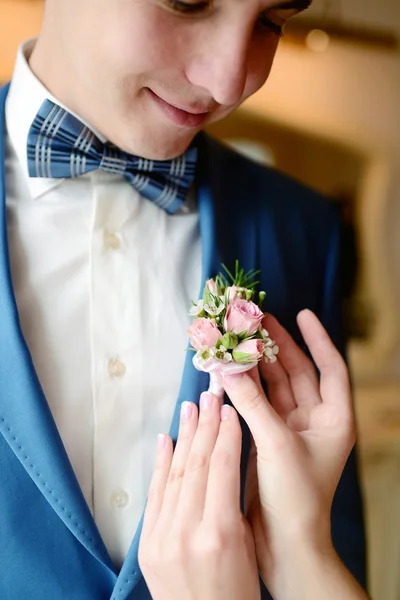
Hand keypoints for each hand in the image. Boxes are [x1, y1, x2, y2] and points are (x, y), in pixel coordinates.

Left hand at [138, 392, 260, 599]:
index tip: (229, 409)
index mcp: (220, 533)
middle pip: (197, 464)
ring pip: (175, 473)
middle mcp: (187, 531)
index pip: (223, 468)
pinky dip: (161, 464)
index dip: (227, 434)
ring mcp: (162, 537)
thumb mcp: (248, 547)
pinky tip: (166, 439)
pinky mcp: (147, 544)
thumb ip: (234, 504)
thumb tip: (226, 463)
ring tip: (190, 407)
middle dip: (205, 425)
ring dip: (184, 436)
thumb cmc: (238, 594)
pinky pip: (155, 494)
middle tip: (209, 394)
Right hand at [220, 309, 355, 591]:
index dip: (317, 338)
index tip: (302, 313)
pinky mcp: (268, 439)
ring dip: (256, 365)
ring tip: (238, 339)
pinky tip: (229, 372)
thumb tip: (227, 366)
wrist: (283, 543)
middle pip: (297, 372)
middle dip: (277, 347)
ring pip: (273, 387)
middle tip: (257, 320)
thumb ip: (251, 402)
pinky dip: (244, 388)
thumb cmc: (295, 496)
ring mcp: (291, 429)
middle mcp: (315, 421)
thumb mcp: (276, 443)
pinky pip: (257, 404)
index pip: (330, 367)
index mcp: (334, 419)